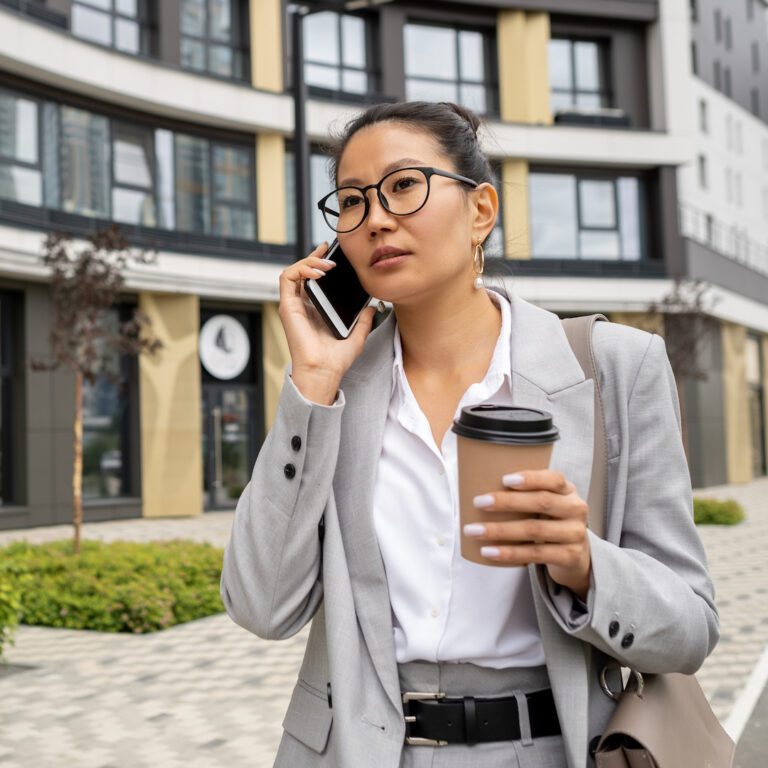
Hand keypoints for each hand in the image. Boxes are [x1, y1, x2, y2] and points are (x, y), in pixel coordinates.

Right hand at [279, 241, 375, 403]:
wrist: (324, 371)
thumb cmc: (336, 360)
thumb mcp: (357, 335)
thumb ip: (364, 321)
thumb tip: (373, 307)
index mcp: (315, 310)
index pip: (314, 280)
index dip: (320, 263)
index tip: (334, 254)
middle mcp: (302, 306)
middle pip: (303, 272)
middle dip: (314, 256)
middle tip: (329, 249)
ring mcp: (293, 305)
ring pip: (293, 271)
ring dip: (308, 261)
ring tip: (327, 263)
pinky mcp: (287, 306)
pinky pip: (287, 278)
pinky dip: (300, 268)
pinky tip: (317, 271)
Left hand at [464, 470, 590, 598]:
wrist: (575, 555)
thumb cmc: (549, 521)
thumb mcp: (547, 503)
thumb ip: (526, 493)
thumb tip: (479, 482)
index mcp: (568, 491)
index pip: (554, 479)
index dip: (530, 478)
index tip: (504, 479)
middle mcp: (576, 509)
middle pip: (541, 502)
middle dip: (507, 502)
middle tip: (478, 502)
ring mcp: (575, 534)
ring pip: (534, 530)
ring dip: (500, 530)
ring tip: (474, 530)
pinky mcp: (570, 556)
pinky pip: (535, 554)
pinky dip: (509, 553)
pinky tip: (489, 551)